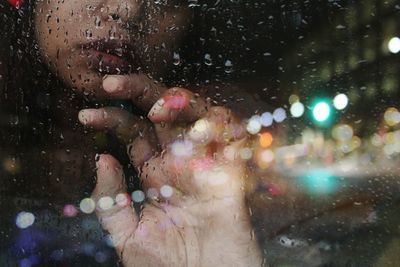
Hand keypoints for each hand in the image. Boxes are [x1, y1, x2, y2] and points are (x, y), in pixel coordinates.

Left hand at [79, 74, 262, 266]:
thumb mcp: (128, 237)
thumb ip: (111, 201)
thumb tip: (101, 158)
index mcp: (154, 174)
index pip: (133, 132)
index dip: (111, 118)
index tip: (85, 117)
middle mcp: (179, 163)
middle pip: (162, 112)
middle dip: (139, 90)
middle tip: (111, 84)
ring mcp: (205, 166)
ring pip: (199, 114)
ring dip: (181, 102)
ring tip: (157, 109)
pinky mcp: (232, 176)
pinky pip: (234, 139)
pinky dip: (223, 124)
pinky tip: (203, 125)